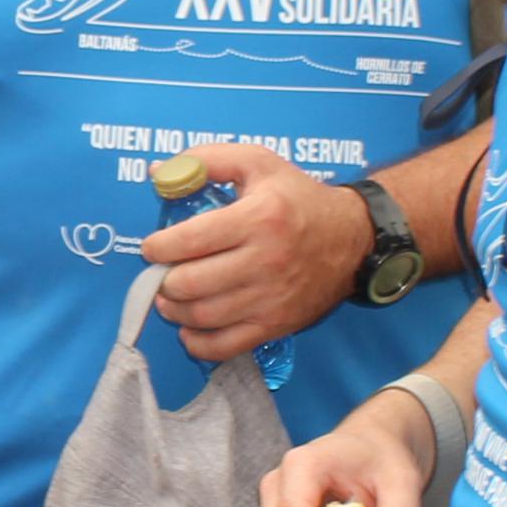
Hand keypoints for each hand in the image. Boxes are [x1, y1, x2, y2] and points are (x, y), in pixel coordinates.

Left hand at [144, 144, 368, 363]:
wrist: (352, 238)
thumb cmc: (298, 198)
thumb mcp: (258, 163)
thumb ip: (206, 160)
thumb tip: (157, 173)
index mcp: (257, 218)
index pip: (189, 241)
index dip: (158, 247)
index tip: (153, 247)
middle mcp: (264, 261)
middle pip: (190, 283)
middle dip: (162, 281)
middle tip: (160, 273)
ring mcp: (270, 298)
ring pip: (203, 316)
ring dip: (174, 310)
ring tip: (170, 297)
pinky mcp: (276, 324)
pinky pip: (226, 346)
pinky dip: (198, 343)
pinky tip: (190, 328)